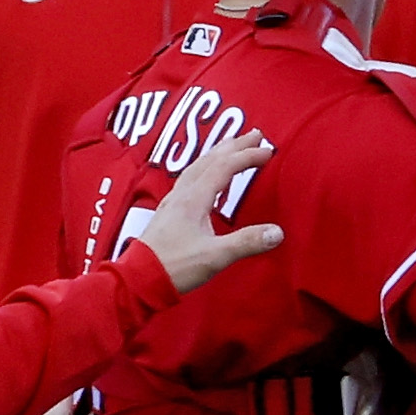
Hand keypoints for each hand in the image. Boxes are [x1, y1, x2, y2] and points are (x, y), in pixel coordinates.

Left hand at [144, 133, 282, 292]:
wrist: (138, 280)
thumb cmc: (175, 267)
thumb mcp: (215, 257)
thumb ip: (246, 242)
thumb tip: (277, 232)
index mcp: (194, 199)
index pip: (224, 167)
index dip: (247, 156)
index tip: (269, 150)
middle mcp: (182, 194)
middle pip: (209, 160)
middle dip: (233, 145)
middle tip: (254, 134)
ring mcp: (172, 202)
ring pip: (197, 167)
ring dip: (217, 154)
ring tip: (232, 147)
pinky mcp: (168, 213)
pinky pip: (189, 180)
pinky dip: (204, 170)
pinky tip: (206, 179)